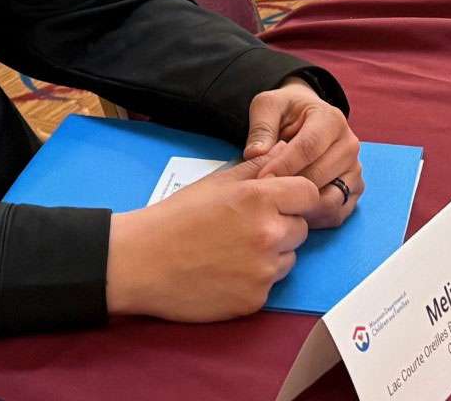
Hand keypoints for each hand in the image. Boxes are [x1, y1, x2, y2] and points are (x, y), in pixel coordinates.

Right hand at [105, 159, 317, 320]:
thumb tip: (283, 149)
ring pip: (288, 258)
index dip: (296, 197)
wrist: (142, 262)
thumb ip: (256, 167)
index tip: (282, 202)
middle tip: (246, 228)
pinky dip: (255, 280)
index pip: (309, 194)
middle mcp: (268, 234)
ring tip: (233, 250)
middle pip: (301, 228)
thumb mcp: (216, 182)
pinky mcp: (255, 300)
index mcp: (259, 199)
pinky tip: (226, 272)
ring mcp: (263, 271)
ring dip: (272, 255)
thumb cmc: (176, 218)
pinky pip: (270, 285)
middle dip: (282, 226)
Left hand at [242, 80, 363, 228]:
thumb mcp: (268, 106)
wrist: (305, 119)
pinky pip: (336, 213)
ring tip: (277, 206)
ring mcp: (354, 169)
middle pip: (320, 176)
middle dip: (289, 188)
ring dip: (301, 207)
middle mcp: (349, 145)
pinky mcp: (354, 189)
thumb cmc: (285, 112)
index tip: (261, 179)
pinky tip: (292, 213)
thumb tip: (255, 154)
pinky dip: (314, 218)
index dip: (283, 166)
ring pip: (330, 198)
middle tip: (265, 195)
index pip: (309, 147)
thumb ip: (261, 127)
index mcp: (331, 119)